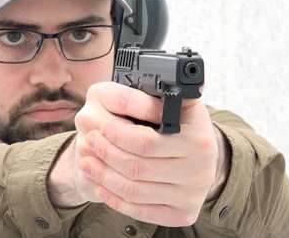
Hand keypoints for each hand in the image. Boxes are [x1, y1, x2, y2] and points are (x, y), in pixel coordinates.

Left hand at [73, 81, 219, 226]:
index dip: (115, 133)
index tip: (95, 125)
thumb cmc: (183, 125)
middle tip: (87, 140)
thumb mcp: (179, 102)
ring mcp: (192, 193)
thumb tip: (149, 75)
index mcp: (199, 136)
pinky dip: (116, 198)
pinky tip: (101, 184)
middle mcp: (201, 167)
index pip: (144, 140)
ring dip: (104, 176)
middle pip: (136, 165)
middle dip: (105, 153)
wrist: (202, 157)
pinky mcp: (183, 214)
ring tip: (86, 162)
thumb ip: (162, 90)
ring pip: (135, 189)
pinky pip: (141, 210)